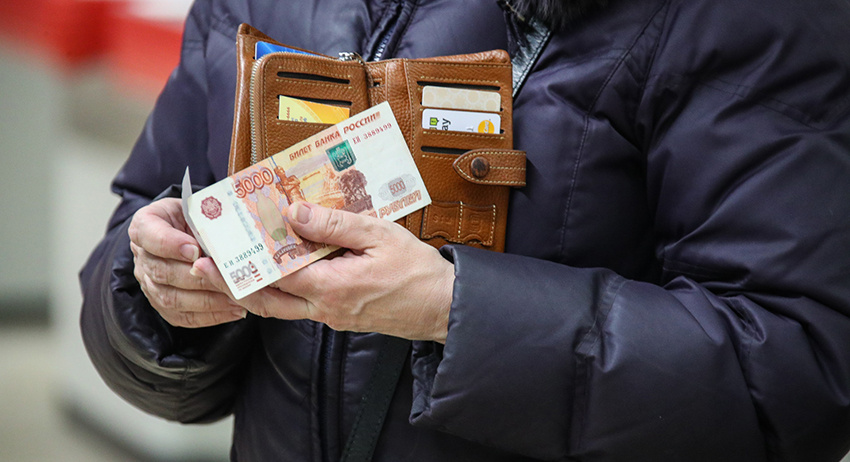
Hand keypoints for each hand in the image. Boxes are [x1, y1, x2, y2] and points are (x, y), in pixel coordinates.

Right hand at [128, 198, 246, 327]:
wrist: (186, 231)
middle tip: (226, 278)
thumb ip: (205, 220)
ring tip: (237, 298)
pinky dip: (210, 316)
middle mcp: (141, 256)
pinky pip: (182, 316)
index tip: (196, 249)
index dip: (171, 245)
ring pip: (171, 298)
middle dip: (198, 277)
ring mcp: (148, 283)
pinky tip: (234, 310)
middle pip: (162, 272)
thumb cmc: (194, 217)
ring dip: (207, 300)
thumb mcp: (197, 207)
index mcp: (145, 224)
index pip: (150, 236)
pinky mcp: (161, 304)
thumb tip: (227, 240)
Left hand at [193, 202, 454, 342]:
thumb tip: (293, 213)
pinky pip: (297, 308)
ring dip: (250, 291)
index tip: (215, 249)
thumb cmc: (416, 270)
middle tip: (202, 265)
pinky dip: (277, 293)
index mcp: (331, 287)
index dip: (242, 261)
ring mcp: (330, 317)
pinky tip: (271, 275)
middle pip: (265, 300)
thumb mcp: (379, 235)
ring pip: (278, 308)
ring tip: (226, 272)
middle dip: (231, 284)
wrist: (442, 307)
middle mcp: (324, 308)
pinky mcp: (338, 317)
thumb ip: (334, 224)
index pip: (273, 275)